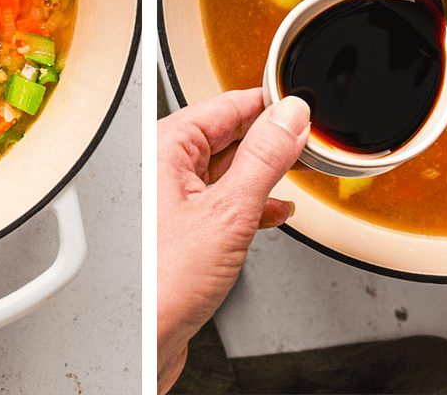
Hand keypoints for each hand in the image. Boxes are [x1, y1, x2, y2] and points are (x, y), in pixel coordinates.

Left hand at [156, 88, 309, 393]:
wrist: (139, 342)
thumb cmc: (159, 286)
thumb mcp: (228, 213)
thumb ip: (264, 160)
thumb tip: (289, 117)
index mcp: (162, 148)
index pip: (224, 106)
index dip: (268, 105)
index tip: (302, 108)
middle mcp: (158, 166)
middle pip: (225, 134)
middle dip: (268, 139)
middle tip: (307, 141)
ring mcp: (166, 197)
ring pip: (223, 167)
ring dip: (261, 172)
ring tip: (296, 173)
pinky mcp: (176, 227)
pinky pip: (217, 198)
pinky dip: (247, 202)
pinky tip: (271, 212)